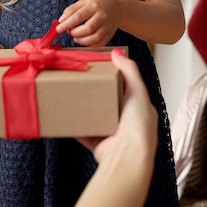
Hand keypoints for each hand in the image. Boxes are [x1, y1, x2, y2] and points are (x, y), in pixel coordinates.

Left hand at [56, 0, 120, 46]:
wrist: (118, 8)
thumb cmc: (98, 4)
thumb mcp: (85, 1)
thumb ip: (72, 9)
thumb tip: (61, 20)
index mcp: (94, 5)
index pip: (78, 16)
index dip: (67, 24)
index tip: (58, 28)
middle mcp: (103, 16)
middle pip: (88, 28)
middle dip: (75, 33)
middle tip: (69, 31)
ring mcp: (108, 26)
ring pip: (95, 38)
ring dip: (82, 40)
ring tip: (75, 37)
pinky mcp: (110, 34)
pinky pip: (100, 43)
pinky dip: (90, 44)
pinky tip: (84, 40)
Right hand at [78, 49, 157, 165]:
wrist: (128, 155)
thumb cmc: (138, 122)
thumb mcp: (138, 90)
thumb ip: (129, 70)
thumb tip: (116, 52)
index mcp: (140, 110)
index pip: (128, 91)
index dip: (115, 80)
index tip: (101, 71)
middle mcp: (127, 123)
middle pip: (110, 103)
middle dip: (98, 94)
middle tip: (84, 80)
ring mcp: (112, 135)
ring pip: (96, 118)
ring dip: (86, 109)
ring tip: (74, 95)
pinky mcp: (98, 145)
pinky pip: (83, 133)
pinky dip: (75, 126)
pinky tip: (67, 116)